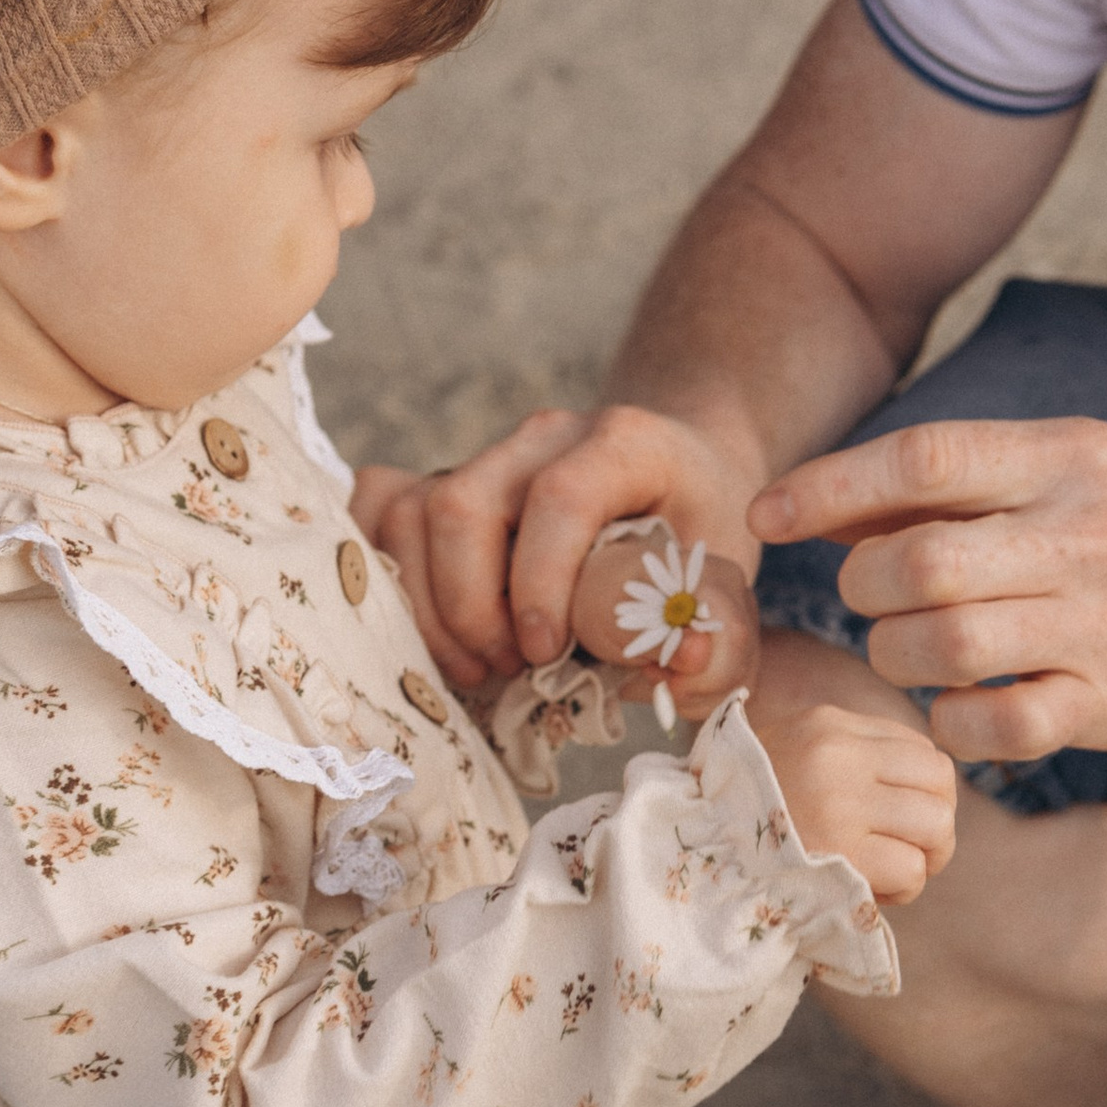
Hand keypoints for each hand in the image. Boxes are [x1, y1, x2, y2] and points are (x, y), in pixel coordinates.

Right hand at [352, 403, 763, 690]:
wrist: (677, 479)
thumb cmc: (696, 536)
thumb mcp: (725, 581)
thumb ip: (713, 634)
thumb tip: (682, 669)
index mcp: (623, 444)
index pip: (560, 497)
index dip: (540, 581)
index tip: (544, 651)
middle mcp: (544, 437)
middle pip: (463, 504)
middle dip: (472, 607)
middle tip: (508, 669)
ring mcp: (487, 455)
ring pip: (411, 512)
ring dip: (430, 606)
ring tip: (480, 664)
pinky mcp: (446, 478)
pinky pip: (380, 508)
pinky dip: (387, 575)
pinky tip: (431, 630)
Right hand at [746, 686, 958, 907]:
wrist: (688, 853)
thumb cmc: (741, 812)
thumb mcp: (791, 753)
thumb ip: (850, 755)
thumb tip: (928, 786)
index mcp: (828, 725)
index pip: (921, 749)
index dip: (924, 792)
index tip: (898, 818)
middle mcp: (838, 755)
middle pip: (940, 783)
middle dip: (936, 825)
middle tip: (911, 850)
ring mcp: (840, 802)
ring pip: (936, 825)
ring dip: (924, 858)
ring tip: (893, 871)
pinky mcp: (842, 854)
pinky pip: (912, 869)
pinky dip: (903, 888)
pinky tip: (873, 890)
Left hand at [748, 414, 1106, 767]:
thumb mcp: (1067, 473)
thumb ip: (953, 484)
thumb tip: (816, 502)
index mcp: (1069, 458)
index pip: (927, 459)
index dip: (829, 488)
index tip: (768, 514)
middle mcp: (1086, 536)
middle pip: (921, 564)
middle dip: (864, 587)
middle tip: (873, 596)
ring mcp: (1100, 625)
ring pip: (944, 648)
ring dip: (894, 654)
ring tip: (907, 648)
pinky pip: (995, 727)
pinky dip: (952, 723)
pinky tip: (957, 704)